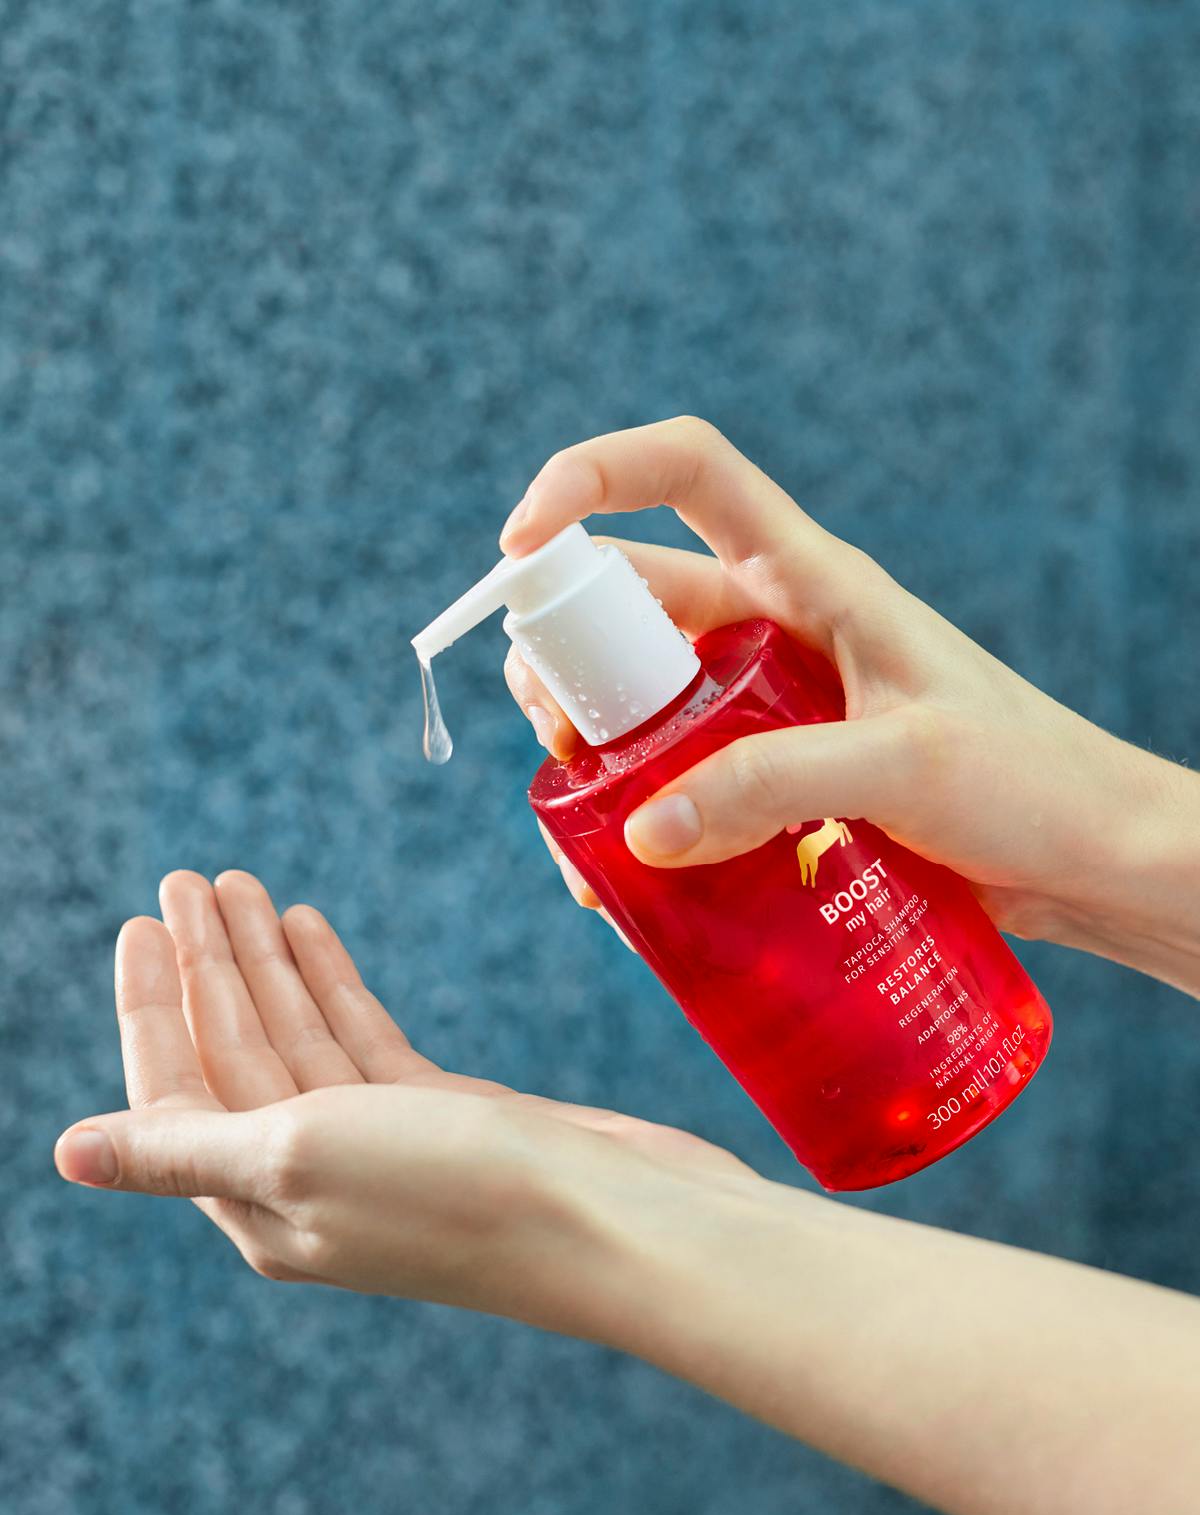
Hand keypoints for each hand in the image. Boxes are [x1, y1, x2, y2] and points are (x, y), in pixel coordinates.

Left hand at [54, 871, 749, 1321]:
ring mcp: (381, 1146)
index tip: (141, 920)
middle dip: (209, 966)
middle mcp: (312, 1179)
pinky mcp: (444, 1117)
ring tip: (241, 888)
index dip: (153, 1004)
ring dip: (268, 963)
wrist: (616, 1221)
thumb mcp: (297, 1159)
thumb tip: (65, 1153)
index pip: (176, 1089)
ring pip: (300, 1038)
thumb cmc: (456, 1194)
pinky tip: (312, 930)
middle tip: (189, 880)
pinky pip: (363, 1038)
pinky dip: (333, 982)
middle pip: (238, 1053)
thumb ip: (181, 1147)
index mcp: (260, 1203)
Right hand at [501, 417, 1199, 994]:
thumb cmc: (1029, 783)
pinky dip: (640, 827)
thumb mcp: (903, 766)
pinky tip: (634, 891)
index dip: (591, 476)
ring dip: (594, 766)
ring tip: (591, 855)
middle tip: (562, 750)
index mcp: (810, 577)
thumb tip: (640, 829)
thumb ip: (774, 785)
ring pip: (639, 708)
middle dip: (565, 665)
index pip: (687, 472)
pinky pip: (678, 785)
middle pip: (627, 608)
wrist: (1089, 860)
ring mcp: (768, 709)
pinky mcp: (773, 782)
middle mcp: (774, 629)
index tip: (518, 546)